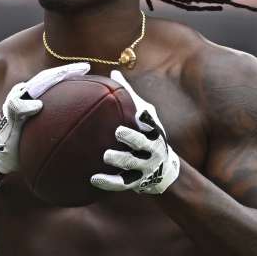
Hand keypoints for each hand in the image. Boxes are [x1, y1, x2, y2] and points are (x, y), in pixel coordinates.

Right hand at [0, 62, 89, 173]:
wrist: (1, 156)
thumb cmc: (23, 143)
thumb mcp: (42, 131)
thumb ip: (56, 121)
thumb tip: (82, 124)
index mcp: (33, 97)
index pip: (52, 80)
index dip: (68, 73)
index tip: (87, 69)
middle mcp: (24, 96)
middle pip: (45, 78)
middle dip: (64, 71)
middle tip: (85, 67)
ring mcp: (14, 104)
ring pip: (32, 86)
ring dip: (48, 80)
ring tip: (64, 75)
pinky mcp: (7, 116)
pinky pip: (16, 107)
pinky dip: (26, 106)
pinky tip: (37, 106)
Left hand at [90, 70, 180, 194]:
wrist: (163, 170)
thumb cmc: (148, 135)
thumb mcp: (146, 116)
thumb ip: (130, 96)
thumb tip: (113, 72)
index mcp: (153, 131)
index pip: (151, 123)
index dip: (146, 119)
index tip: (138, 112)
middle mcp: (151, 149)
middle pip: (143, 144)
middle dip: (133, 138)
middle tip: (119, 132)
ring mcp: (144, 167)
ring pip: (132, 164)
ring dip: (120, 160)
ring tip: (107, 155)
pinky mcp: (136, 182)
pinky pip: (121, 183)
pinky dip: (108, 182)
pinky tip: (93, 179)